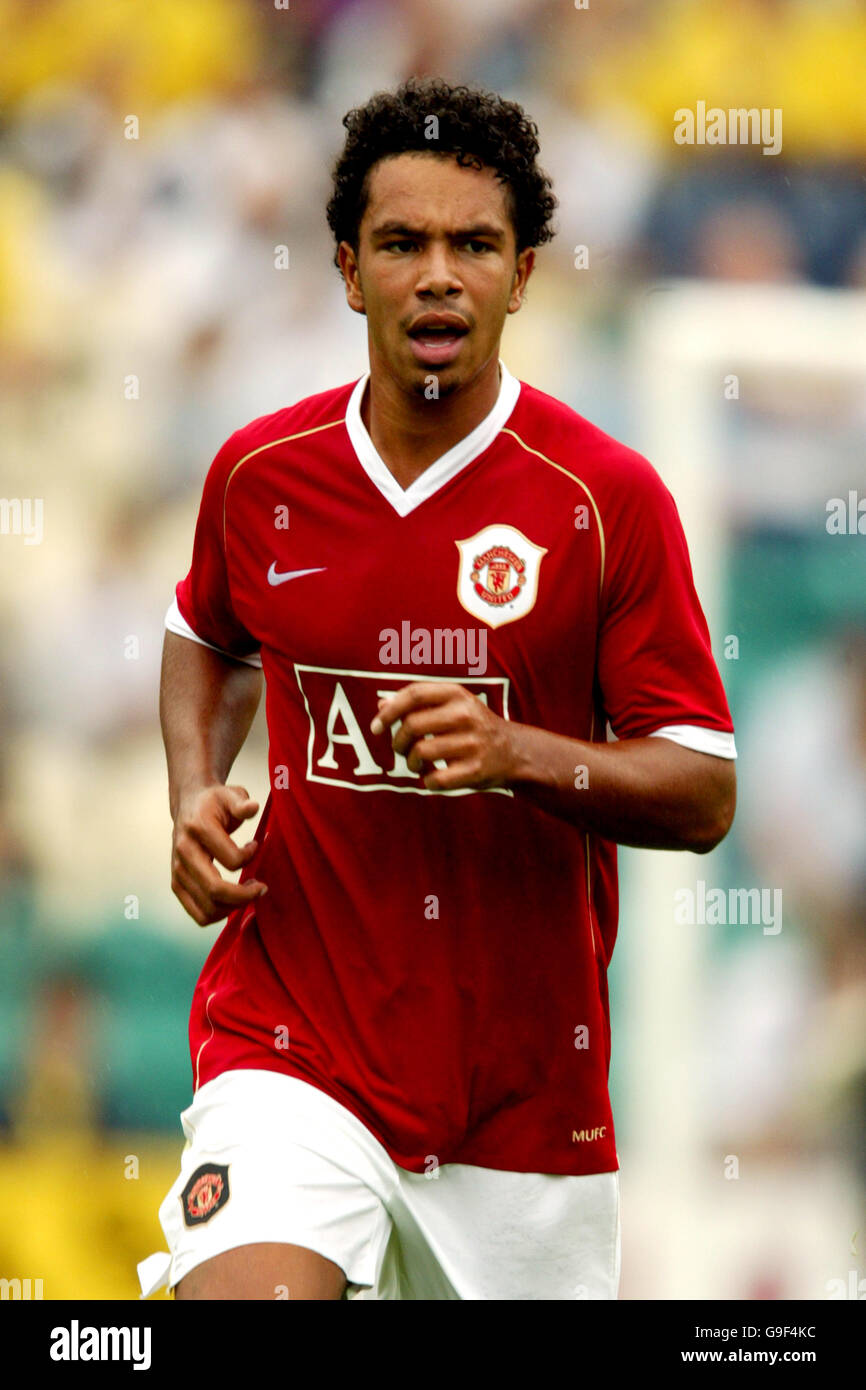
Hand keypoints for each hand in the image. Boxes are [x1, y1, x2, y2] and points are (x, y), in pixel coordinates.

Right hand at [171, 783, 266, 925]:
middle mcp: (184, 852)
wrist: (189, 805)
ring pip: (207, 908)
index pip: (232, 860)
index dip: (250, 858)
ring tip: (247, 893)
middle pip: (215, 890)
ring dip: (234, 907)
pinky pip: (198, 914)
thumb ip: (242, 802)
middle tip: (261, 887)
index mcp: (198, 829)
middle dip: (245, 895)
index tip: (255, 846)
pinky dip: (219, 914)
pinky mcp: (176, 884)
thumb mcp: (231, 794)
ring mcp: (178, 871)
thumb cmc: (215, 802)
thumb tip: (253, 807)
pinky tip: (233, 901)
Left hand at [371, 682, 516, 791]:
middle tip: (400, 749)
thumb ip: (418, 704)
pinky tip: (434, 776)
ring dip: (411, 763)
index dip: (389, 711)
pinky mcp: (475, 771)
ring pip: (420, 753)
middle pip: (411, 725)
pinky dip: (427, 781)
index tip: (375, 727)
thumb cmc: (472, 727)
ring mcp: (472, 743)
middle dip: (397, 741)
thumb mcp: (451, 706)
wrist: (514, 752)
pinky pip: (434, 780)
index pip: (413, 694)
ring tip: (417, 764)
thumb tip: (381, 706)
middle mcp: (466, 715)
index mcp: (457, 694)